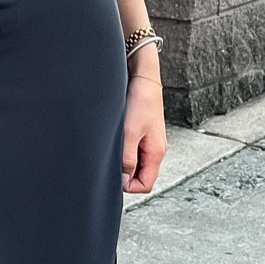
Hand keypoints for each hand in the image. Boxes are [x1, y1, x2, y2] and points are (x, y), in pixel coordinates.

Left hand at [121, 65, 165, 195]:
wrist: (143, 77)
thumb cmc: (140, 101)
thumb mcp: (130, 133)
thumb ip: (127, 159)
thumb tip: (124, 182)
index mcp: (156, 152)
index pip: (145, 184)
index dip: (129, 186)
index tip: (113, 176)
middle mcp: (154, 149)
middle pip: (140, 175)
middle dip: (124, 174)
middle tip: (108, 161)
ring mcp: (149, 141)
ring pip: (135, 162)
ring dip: (122, 160)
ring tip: (111, 147)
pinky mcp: (142, 132)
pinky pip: (132, 150)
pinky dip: (122, 149)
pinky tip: (114, 139)